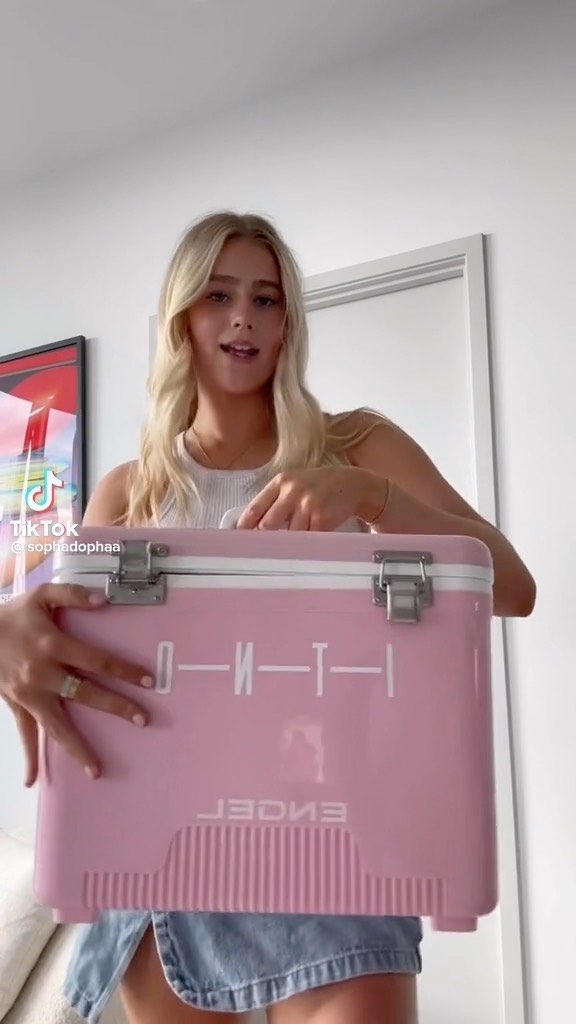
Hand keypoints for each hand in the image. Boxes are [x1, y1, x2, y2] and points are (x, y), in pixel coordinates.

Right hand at [0, 583, 154, 784]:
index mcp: (53, 645)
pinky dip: (28, 757)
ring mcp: (29, 693)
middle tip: (142, 720)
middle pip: (85, 693)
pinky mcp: (16, 704)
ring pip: (56, 725)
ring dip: (77, 747)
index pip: (97, 660)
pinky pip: (24, 733)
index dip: (123, 670)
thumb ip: (72, 594)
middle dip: (115, 707)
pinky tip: (32, 779)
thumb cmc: (12, 614)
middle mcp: (43, 673)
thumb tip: (103, 599)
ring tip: (96, 770)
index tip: (147, 681)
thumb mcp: (41, 595)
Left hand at [235, 466, 388, 530]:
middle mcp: (292, 490)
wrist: (352, 483)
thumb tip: (254, 526)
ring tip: (294, 542)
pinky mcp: (321, 518)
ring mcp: (307, 504)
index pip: (256, 507)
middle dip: (265, 538)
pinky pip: (306, 538)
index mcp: (281, 482)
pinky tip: (309, 541)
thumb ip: (276, 501)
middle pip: (268, 524)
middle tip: (261, 549)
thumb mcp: (295, 484)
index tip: (236, 539)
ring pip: (288, 535)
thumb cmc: (319, 486)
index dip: (244, 525)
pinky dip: (305, 544)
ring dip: (289, 542)